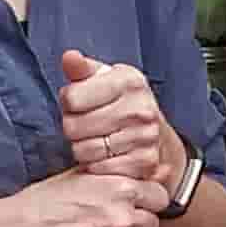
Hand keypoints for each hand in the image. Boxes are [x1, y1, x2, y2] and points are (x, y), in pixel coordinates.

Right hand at [0, 167, 159, 226]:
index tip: (130, 205)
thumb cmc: (42, 203)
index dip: (145, 201)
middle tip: (106, 224)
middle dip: (134, 224)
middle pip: (151, 225)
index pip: (160, 197)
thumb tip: (162, 169)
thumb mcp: (79, 175)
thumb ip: (122, 171)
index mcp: (120, 189)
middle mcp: (123, 218)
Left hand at [58, 49, 179, 197]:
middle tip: (85, 124)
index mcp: (129, 81)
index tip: (78, 103)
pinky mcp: (144, 162)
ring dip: (81, 148)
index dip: (68, 103)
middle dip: (72, 127)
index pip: (71, 98)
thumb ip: (82, 69)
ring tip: (94, 138)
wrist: (157, 134)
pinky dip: (95, 165)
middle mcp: (141, 108)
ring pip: (83, 151)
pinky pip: (98, 169)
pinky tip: (104, 155)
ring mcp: (145, 137)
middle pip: (73, 127)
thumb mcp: (104, 79)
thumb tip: (69, 57)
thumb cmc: (122, 102)